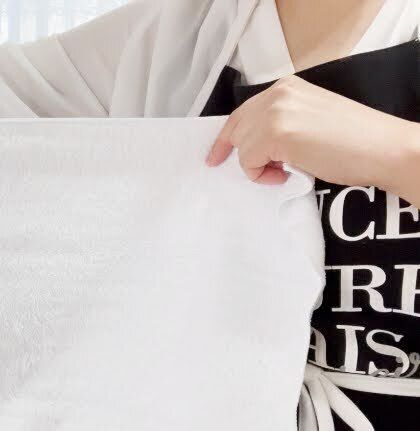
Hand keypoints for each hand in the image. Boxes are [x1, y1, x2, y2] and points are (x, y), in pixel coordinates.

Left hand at [206, 76, 419, 203]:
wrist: (383, 148)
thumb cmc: (354, 141)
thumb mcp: (309, 118)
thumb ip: (280, 122)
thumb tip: (255, 145)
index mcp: (285, 87)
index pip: (242, 113)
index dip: (226, 139)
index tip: (214, 157)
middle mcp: (276, 94)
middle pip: (237, 131)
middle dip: (246, 156)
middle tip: (271, 171)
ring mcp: (274, 112)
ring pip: (241, 148)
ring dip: (260, 167)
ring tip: (289, 170)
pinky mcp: (274, 134)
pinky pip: (248, 163)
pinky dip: (263, 176)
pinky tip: (289, 173)